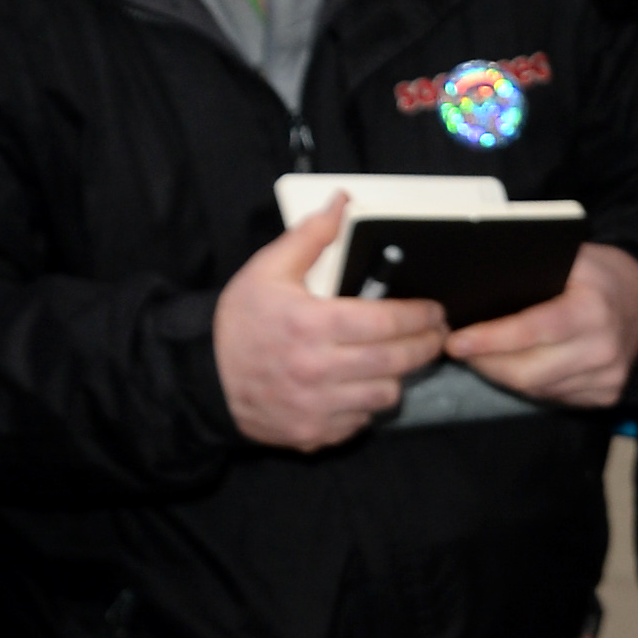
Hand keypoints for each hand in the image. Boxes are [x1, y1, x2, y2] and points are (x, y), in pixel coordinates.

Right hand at [213, 195, 444, 449]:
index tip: (434, 311)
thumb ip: (310, 237)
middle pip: (395, 361)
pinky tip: (360, 385)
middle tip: (434, 334)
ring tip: (394, 359)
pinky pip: (361, 421)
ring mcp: (316, 407)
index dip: (418, 316)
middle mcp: (315, 369)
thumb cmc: (239, 324)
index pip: (385, 322)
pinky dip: (366, 405)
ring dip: (396, 377)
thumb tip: (341, 204)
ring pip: (385, 395)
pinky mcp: (314, 434)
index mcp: (309, 324)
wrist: (202, 379)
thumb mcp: (267, 271)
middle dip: (424, 345)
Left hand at [446, 238, 637, 407]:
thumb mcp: (572, 258)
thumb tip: (477, 283)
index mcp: (592, 310)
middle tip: (460, 349)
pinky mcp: (605, 395)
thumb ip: (532, 270)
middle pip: (528, 371)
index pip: (531, 331)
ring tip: (482, 356)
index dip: (489, 339)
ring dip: (502, 375)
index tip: (456, 342)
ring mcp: (606, 378)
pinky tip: (517, 365)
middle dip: (485, 362)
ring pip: (536, 389)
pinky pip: (553, 396)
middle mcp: (602, 349)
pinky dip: (528, 383)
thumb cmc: (598, 275)